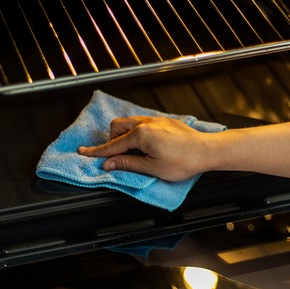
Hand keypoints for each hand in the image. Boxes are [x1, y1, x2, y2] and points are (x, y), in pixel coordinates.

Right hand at [78, 116, 216, 180]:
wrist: (206, 150)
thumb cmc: (183, 161)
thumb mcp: (152, 168)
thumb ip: (128, 164)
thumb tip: (109, 163)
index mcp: (141, 135)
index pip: (112, 145)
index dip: (97, 152)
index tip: (83, 153)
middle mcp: (146, 123)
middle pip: (117, 127)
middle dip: (112, 141)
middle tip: (117, 157)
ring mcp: (155, 120)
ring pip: (129, 123)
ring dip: (124, 136)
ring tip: (132, 152)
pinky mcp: (163, 121)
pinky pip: (141, 122)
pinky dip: (136, 132)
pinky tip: (145, 145)